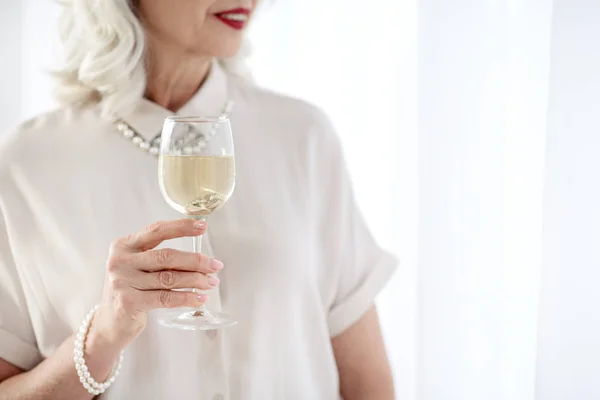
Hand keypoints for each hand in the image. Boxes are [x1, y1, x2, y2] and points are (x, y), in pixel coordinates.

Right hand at [92, 219, 222, 345]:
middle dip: (196, 260)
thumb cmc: (131, 290)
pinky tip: (200, 298)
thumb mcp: (140, 267)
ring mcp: (123, 282)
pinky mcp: (128, 302)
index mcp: (124, 245)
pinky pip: (165, 298)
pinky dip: (186, 298)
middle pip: (167, 256)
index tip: (203, 226)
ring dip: (195, 280)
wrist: (110, 322)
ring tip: (211, 282)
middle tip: (215, 265)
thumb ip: (162, 259)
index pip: (157, 230)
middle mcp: (121, 261)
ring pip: (169, 278)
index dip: (182, 227)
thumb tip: (201, 259)